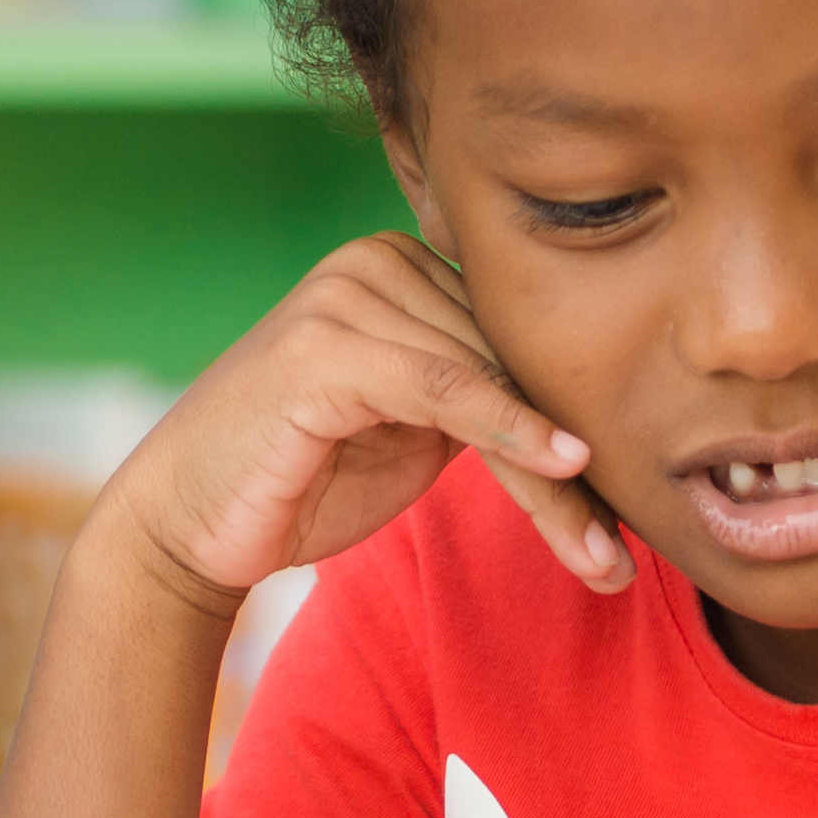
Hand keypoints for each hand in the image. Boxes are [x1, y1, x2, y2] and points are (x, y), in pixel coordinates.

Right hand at [105, 233, 629, 617]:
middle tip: (623, 552)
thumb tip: (598, 422)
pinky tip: (563, 464)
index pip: (519, 344)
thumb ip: (482, 399)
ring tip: (602, 553)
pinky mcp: (322, 346)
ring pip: (491, 381)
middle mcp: (375, 263)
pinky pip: (442, 385)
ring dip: (554, 478)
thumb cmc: (298, 481)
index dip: (580, 425)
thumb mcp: (413, 433)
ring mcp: (344, 296)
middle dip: (574, 465)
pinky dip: (508, 427)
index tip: (631, 511)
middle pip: (514, 362)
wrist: (185, 526)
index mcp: (403, 268)